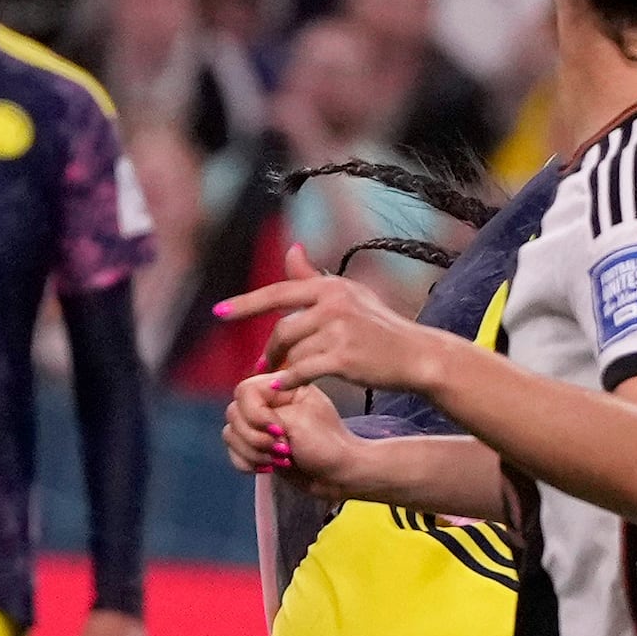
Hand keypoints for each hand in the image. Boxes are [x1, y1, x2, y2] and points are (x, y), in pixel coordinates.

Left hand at [222, 270, 452, 399]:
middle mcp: (334, 304)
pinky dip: (290, 380)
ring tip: (277, 376)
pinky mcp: (344, 358)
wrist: (417, 355)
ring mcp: (340, 331)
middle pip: (283, 328)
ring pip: (294, 352)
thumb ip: (315, 277)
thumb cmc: (381, 327)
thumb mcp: (350, 295)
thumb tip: (291, 248)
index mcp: (332, 287)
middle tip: (261, 365)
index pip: (279, 292)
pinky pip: (304, 371)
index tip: (219, 312)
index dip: (246, 303)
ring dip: (282, 367)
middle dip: (269, 350)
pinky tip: (283, 387)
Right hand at [225, 370, 366, 492]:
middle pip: (234, 413)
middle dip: (255, 437)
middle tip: (283, 449)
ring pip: (230, 434)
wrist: (339, 476)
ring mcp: (260, 426)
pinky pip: (232, 452)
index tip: (278, 431)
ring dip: (253, 452)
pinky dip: (247, 462)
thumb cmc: (327, 445)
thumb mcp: (299, 420)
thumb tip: (241, 410)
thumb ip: (266, 412)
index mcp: (282, 388)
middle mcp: (268, 404)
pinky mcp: (256, 448)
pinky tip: (269, 468)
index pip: (245, 391)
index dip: (255, 414)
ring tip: (281, 460)